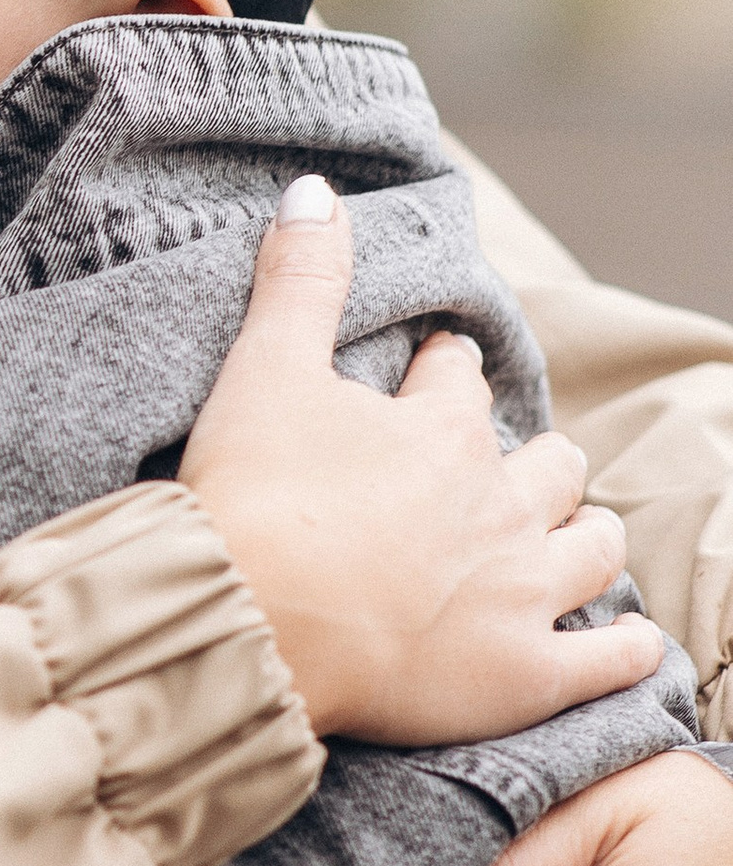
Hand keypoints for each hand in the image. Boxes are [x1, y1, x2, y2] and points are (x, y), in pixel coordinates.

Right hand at [180, 177, 663, 747]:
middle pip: (549, 463)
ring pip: (593, 546)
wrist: (241, 625)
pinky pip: (610, 657)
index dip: (440, 373)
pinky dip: (624, 645)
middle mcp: (500, 505)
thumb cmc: (248, 497)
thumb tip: (317, 187)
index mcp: (442, 431)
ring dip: (582, 534)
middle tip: (495, 470)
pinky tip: (623, 638)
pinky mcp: (522, 678)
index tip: (427, 376)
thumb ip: (300, 279)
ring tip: (560, 536)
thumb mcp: (263, 369)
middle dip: (530, 457)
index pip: (458, 379)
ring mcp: (520, 594)